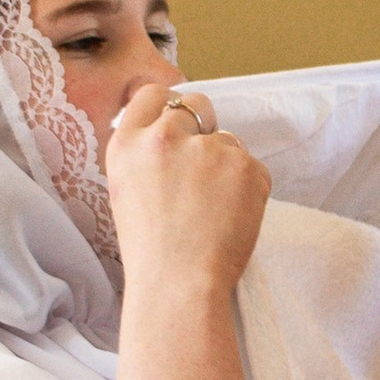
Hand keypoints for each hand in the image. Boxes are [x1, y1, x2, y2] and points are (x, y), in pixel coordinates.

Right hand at [107, 82, 270, 298]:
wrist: (179, 285)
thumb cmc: (151, 250)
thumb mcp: (127, 190)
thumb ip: (145, 155)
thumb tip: (171, 133)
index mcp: (128, 143)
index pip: (153, 94)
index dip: (169, 106)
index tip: (179, 122)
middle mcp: (165, 136)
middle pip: (195, 104)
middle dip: (203, 127)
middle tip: (203, 168)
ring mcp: (208, 148)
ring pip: (228, 141)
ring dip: (226, 166)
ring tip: (212, 210)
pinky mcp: (245, 165)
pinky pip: (253, 167)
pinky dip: (248, 189)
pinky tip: (231, 217)